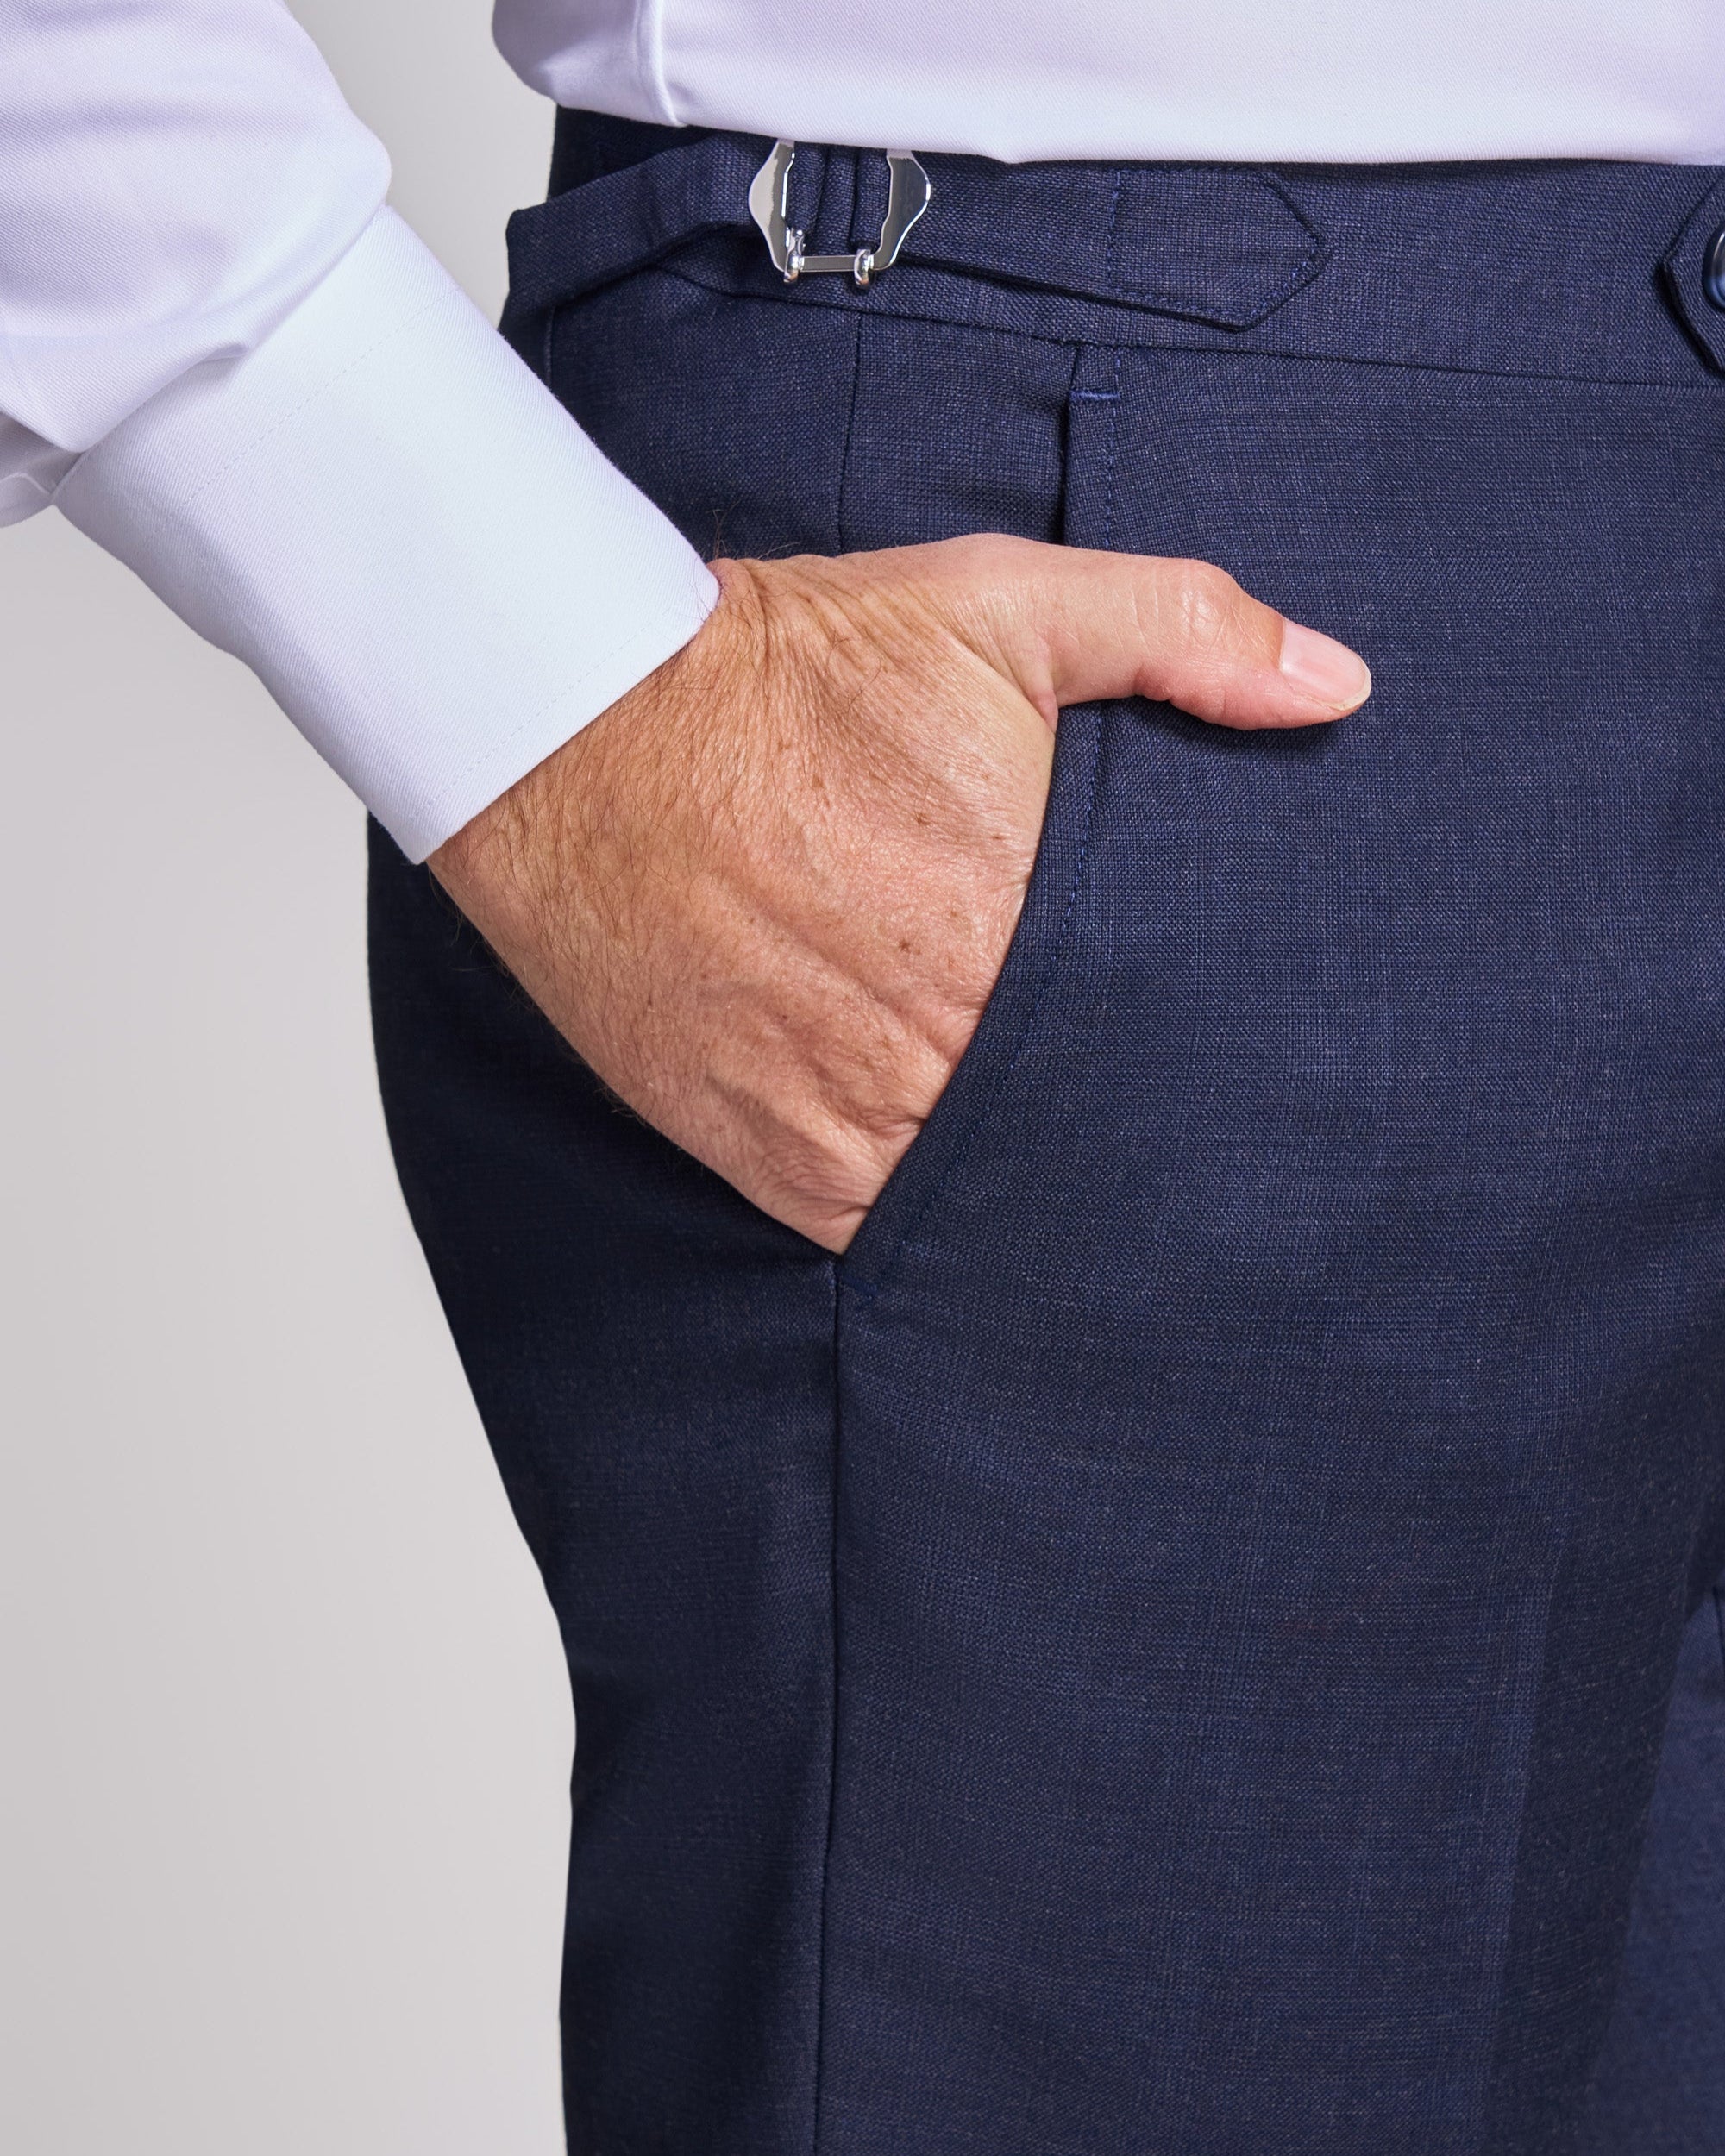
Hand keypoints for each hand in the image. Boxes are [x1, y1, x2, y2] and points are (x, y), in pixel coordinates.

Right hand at [429, 536, 1369, 1251]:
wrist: (579, 729)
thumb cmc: (793, 668)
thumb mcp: (999, 606)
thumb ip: (1180, 631)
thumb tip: (1336, 684)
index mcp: (1021, 925)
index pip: (1156, 1044)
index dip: (1196, 1060)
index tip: (1224, 1064)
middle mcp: (935, 1039)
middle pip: (1073, 1131)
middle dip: (1117, 1130)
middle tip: (1176, 1147)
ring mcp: (840, 1109)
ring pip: (978, 1197)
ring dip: (1019, 1184)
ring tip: (1069, 1173)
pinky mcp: (758, 1150)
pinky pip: (870, 1226)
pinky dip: (914, 1215)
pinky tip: (945, 1176)